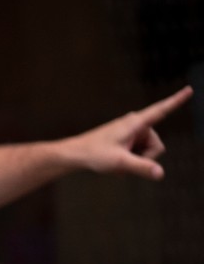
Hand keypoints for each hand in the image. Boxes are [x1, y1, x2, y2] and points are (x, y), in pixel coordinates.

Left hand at [66, 85, 191, 179]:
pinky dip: (130, 160)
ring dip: (136, 160)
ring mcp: (132, 131)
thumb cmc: (94, 154)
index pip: (161, 110)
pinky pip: (139, 152)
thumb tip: (160, 174)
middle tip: (123, 162)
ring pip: (148, 151)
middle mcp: (136, 124)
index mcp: (136, 123)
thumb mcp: (119, 162)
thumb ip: (141, 167)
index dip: (176, 100)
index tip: (189, 89)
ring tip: (117, 161)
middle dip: (145, 158)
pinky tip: (116, 162)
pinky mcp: (127, 138)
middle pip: (156, 146)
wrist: (75, 154)